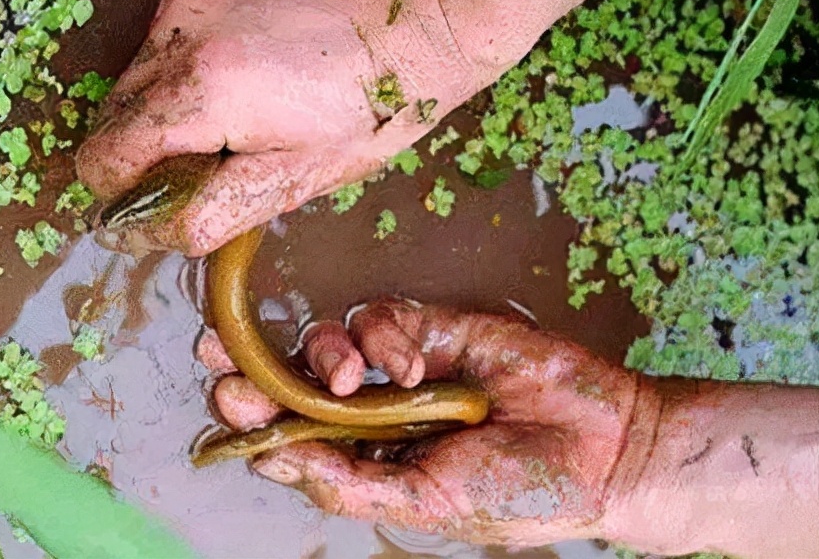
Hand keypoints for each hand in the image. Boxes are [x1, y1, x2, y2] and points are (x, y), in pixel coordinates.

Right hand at [75, 0, 537, 256]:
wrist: (422, 9)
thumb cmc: (377, 104)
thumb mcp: (299, 179)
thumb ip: (213, 211)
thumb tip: (150, 233)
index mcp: (201, 92)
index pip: (104, 160)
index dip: (125, 200)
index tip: (168, 210)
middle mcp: (177, 37)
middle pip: (108, 124)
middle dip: (144, 162)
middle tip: (213, 175)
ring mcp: (186, 6)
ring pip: (129, 88)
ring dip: (160, 124)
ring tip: (233, 132)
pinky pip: (157, 55)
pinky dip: (178, 87)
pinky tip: (237, 94)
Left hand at [209, 299, 647, 546]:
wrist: (602, 448)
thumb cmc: (516, 490)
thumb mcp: (424, 502)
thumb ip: (347, 481)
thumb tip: (268, 457)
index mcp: (363, 460)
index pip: (288, 432)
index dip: (250, 413)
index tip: (222, 400)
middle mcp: (372, 411)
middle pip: (290, 378)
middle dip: (251, 365)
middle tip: (216, 356)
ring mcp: (399, 365)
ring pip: (326, 341)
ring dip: (322, 354)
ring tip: (349, 380)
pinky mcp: (431, 326)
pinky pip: (380, 317)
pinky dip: (385, 336)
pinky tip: (413, 365)